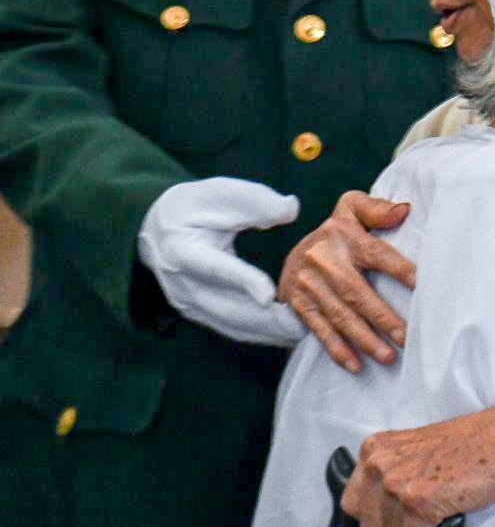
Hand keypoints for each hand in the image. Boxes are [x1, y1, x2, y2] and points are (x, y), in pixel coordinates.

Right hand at [136, 177, 303, 342]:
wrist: (156, 230)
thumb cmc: (194, 207)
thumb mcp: (219, 193)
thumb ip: (254, 201)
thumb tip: (291, 209)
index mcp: (183, 250)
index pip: (215, 268)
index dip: (241, 282)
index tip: (268, 295)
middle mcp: (183, 284)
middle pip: (228, 308)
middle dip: (268, 320)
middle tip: (306, 323)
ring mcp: (190, 304)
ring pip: (233, 324)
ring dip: (270, 332)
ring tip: (306, 331)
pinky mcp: (201, 314)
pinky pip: (234, 328)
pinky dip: (263, 333)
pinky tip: (291, 332)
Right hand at [278, 191, 416, 372]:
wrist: (293, 253)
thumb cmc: (337, 233)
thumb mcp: (352, 210)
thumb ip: (376, 210)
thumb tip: (405, 210)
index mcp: (342, 235)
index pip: (376, 253)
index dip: (398, 269)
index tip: (421, 286)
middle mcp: (323, 260)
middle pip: (356, 292)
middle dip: (383, 318)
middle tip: (407, 338)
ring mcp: (308, 285)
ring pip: (340, 316)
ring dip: (364, 339)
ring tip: (388, 357)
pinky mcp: (299, 304)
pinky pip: (319, 329)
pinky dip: (337, 349)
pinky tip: (356, 365)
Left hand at [342, 403, 494, 526]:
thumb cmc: (468, 444)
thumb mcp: (412, 450)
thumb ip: (389, 472)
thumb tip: (379, 508)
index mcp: (375, 450)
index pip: (352, 502)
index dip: (374, 516)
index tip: (393, 519)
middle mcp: (380, 466)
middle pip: (368, 526)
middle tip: (418, 524)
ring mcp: (398, 485)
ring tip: (437, 522)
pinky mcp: (420, 504)